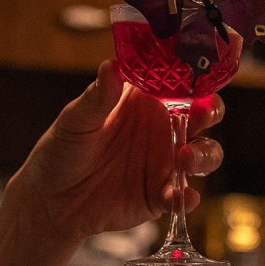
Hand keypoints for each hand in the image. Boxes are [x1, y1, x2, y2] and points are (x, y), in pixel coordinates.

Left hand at [0, 61, 226, 265]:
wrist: (53, 200)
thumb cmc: (63, 149)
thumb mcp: (76, 119)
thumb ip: (99, 96)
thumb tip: (111, 65)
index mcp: (146, 100)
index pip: (180, 80)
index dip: (198, 73)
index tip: (206, 67)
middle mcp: (162, 127)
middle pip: (204, 114)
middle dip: (211, 111)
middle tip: (202, 114)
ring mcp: (165, 161)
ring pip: (204, 153)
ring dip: (203, 154)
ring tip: (185, 159)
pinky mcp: (161, 195)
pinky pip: (183, 195)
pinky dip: (187, 197)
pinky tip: (179, 197)